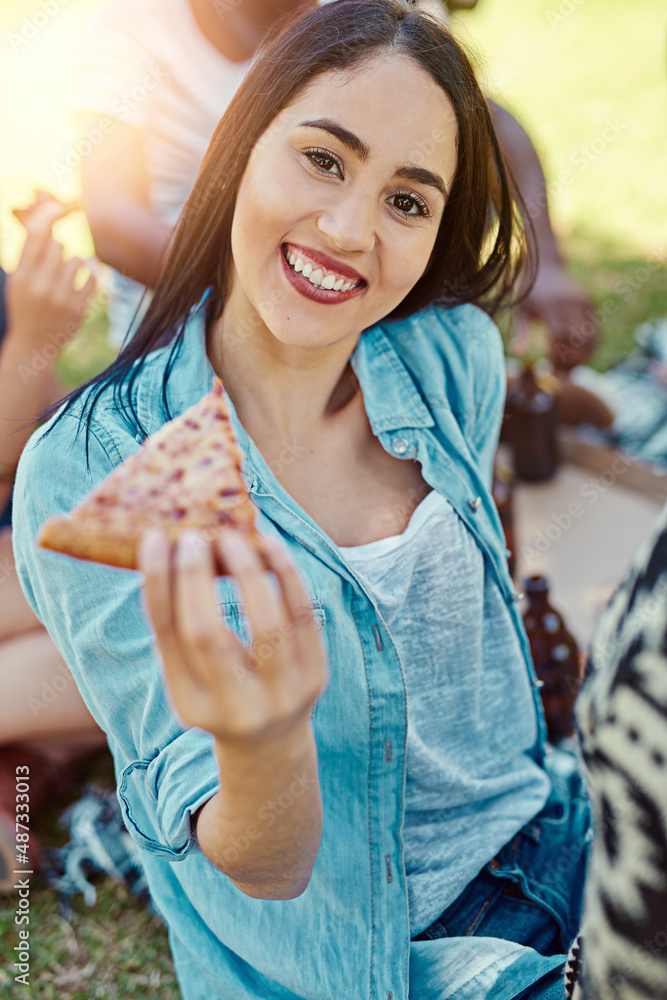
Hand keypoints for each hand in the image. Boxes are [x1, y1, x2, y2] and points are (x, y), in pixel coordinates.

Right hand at [5, 196, 95, 353]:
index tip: (57, 206)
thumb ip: (29, 253)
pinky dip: (89, 272)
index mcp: (21, 277)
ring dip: (73, 262)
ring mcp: (61, 299)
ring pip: (76, 259)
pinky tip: (84, 275)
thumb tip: (45, 220)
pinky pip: (91, 277)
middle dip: (57, 248)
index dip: (48, 215)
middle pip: (57, 245)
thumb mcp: (18, 280)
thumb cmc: (26, 305)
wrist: (34, 345)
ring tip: (63, 275)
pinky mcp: (78, 309)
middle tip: (52, 264)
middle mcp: (40, 287)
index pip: (36, 236)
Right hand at [139, 530, 328, 748]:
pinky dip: (284, 574)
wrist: (273, 741)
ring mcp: (281, 694)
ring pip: (265, 623)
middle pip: (207, 633)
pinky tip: (269, 547)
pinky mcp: (315, 676)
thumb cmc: (221, 690)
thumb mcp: (191, 676)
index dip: (158, 582)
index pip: (168, 635)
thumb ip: (178, 627)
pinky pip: (302, 615)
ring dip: (245, 571)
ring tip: (231, 539)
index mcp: (190, 706)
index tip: (153, 540)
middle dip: (195, 576)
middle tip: (192, 537)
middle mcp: (235, 707)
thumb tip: (167, 551)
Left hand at [514, 263, 597, 372]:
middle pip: (579, 339)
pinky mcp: (589, 303)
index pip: (560, 335)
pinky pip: (595, 329)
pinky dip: (589, 345)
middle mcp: (569, 303)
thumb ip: (521, 332)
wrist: (544, 265)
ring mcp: (582, 302)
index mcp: (550, 305)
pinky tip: (578, 354)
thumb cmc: (528, 292)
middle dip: (572, 358)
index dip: (558, 353)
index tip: (551, 366)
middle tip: (563, 371)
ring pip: (591, 336)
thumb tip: (515, 353)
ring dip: (584, 355)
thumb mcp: (521, 311)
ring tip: (572, 366)